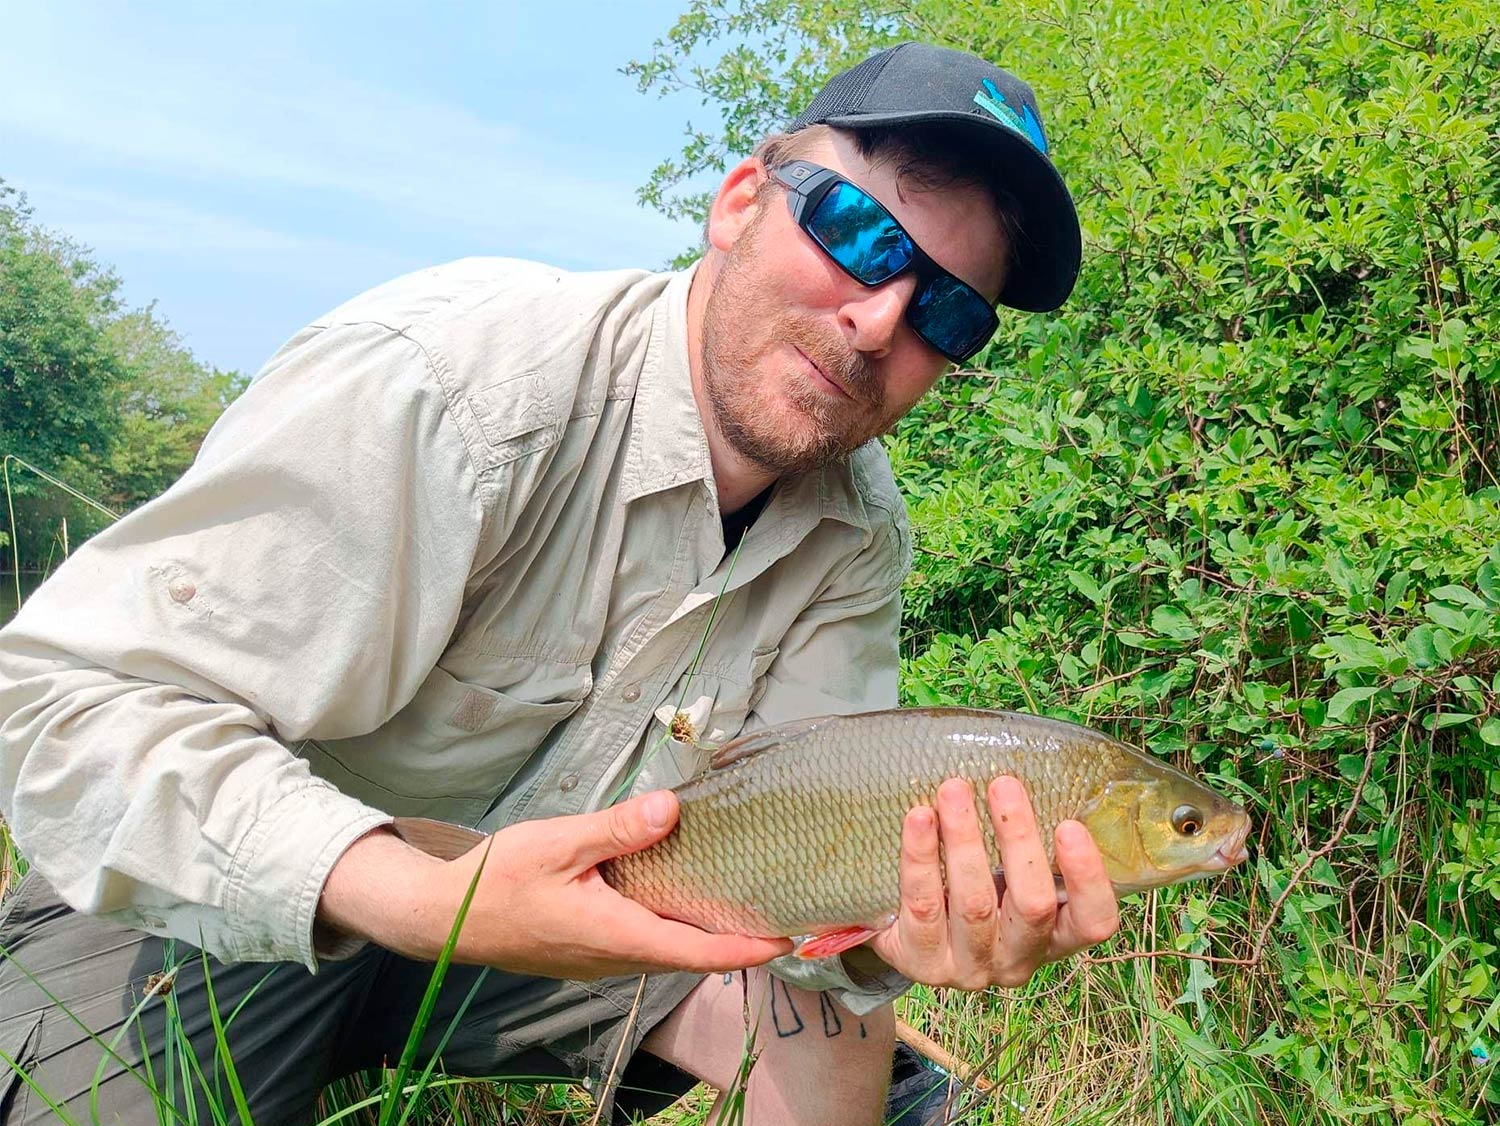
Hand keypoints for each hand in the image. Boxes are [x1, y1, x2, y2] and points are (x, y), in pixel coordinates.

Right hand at [431, 790, 791, 978]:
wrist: (442, 918)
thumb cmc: (496, 880)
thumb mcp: (559, 842)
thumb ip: (618, 829)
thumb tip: (674, 809)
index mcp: (614, 932)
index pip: (696, 950)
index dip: (746, 948)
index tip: (787, 938)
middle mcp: (613, 955)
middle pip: (689, 956)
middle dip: (737, 942)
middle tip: (778, 915)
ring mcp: (598, 959)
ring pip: (665, 953)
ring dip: (705, 938)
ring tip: (742, 909)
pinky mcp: (585, 951)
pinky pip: (643, 946)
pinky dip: (674, 931)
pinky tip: (680, 902)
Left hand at [868, 776, 1119, 988]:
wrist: (906, 934)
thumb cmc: (973, 888)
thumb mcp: (1008, 875)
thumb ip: (1025, 841)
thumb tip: (1028, 767)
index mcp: (1054, 936)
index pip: (1093, 921)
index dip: (1088, 879)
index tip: (1070, 825)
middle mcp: (1018, 959)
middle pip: (1032, 906)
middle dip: (1019, 840)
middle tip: (1004, 784)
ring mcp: (970, 966)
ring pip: (975, 903)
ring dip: (965, 839)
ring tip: (954, 790)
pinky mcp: (922, 962)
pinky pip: (923, 904)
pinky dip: (920, 855)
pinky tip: (919, 818)